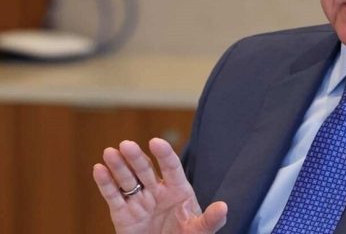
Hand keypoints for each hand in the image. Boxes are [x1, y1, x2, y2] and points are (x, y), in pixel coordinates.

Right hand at [93, 138, 227, 233]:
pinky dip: (105, 183)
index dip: (164, 154)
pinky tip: (99, 169)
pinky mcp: (123, 213)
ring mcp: (140, 201)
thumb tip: (224, 207)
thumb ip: (211, 220)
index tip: (156, 142)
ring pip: (128, 180)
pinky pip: (113, 196)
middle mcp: (158, 191)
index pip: (171, 168)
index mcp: (178, 190)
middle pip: (146, 170)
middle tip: (126, 145)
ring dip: (119, 165)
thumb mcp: (200, 230)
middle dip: (136, 157)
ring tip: (110, 152)